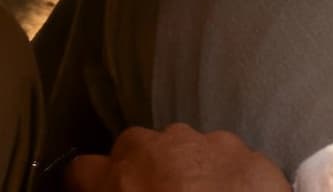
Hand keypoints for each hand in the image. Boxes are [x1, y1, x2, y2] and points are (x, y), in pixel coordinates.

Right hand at [69, 126, 291, 191]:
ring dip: (189, 174)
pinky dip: (231, 182)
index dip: (82, 187)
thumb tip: (124, 190)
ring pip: (186, 152)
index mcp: (123, 178)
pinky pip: (231, 162)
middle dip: (143, 175)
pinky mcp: (251, 156)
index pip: (80, 170)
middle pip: (135, 150)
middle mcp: (157, 147)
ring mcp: (207, 145)